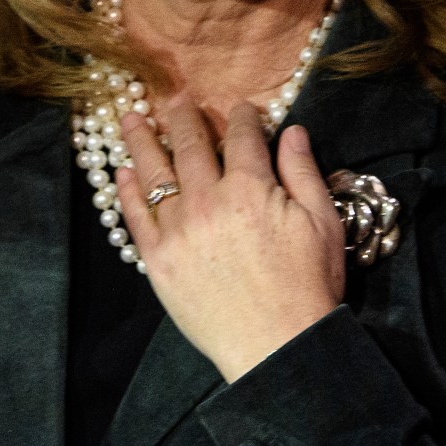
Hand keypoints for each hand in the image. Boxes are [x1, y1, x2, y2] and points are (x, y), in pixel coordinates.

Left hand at [114, 96, 345, 381]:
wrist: (277, 345)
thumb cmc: (309, 286)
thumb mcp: (323, 223)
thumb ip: (303, 172)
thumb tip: (292, 130)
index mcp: (251, 189)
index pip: (242, 137)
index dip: (242, 117)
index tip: (241, 108)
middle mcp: (208, 201)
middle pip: (190, 145)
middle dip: (183, 117)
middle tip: (176, 100)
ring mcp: (178, 230)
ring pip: (154, 173)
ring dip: (141, 140)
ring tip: (130, 118)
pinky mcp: (158, 260)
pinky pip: (136, 216)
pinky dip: (127, 190)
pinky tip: (122, 172)